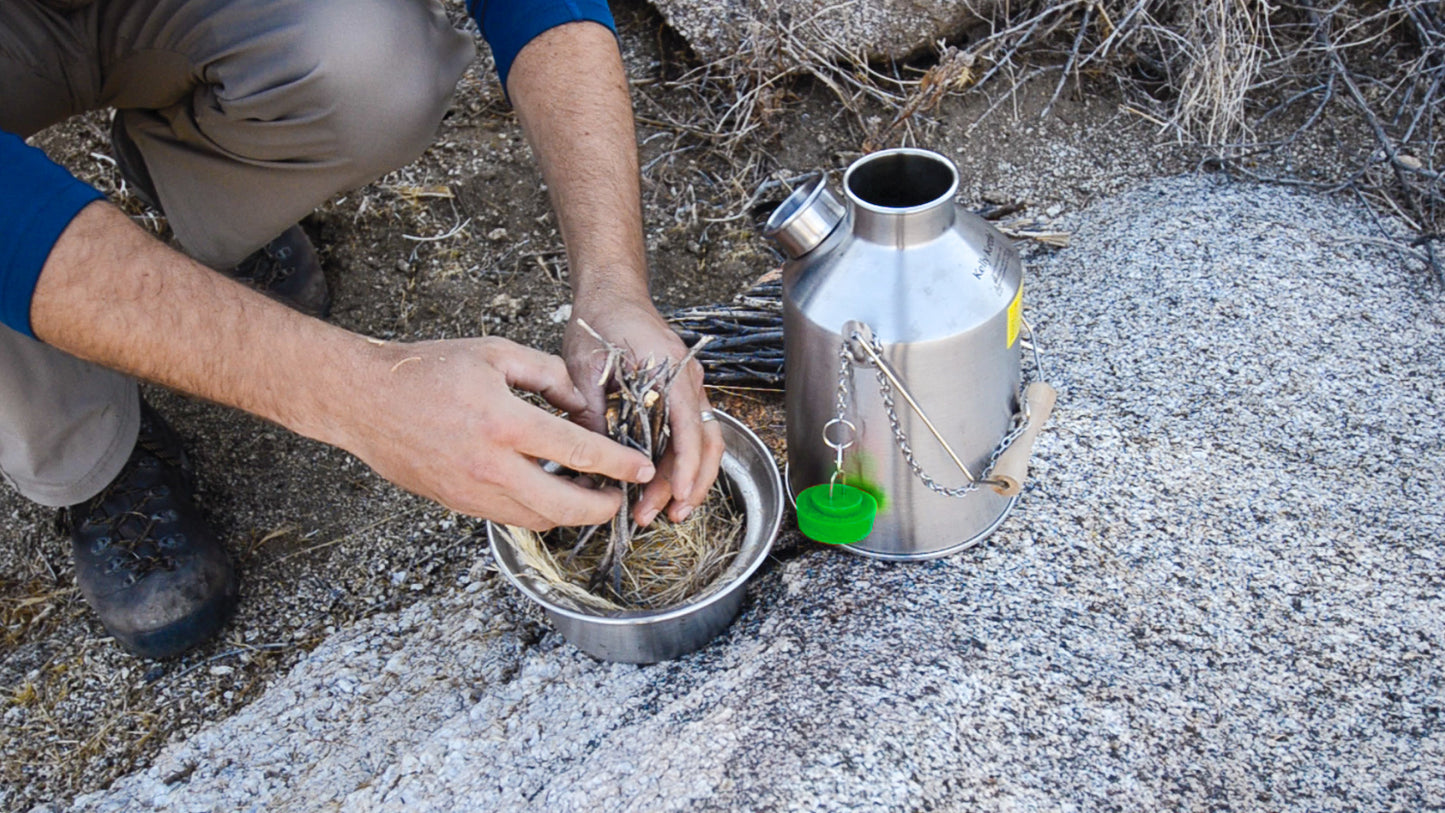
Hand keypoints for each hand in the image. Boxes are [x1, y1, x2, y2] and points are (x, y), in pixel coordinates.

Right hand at [342, 337, 656, 529]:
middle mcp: (490, 466)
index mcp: (504, 423)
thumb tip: (585, 405)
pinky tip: (548, 491)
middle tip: (620, 497)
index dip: (618, 465)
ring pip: (538, 520)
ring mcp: (471, 492)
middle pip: (564, 508)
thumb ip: (550, 376)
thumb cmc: (428, 370)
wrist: (364, 400)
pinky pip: (510, 517)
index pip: (578, 453)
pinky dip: (537, 511)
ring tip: (588, 494)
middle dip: (601, 508)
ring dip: (570, 514)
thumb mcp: (496, 354)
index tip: (641, 469)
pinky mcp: (457, 505)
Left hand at [564, 294, 724, 525]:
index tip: (676, 495)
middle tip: (659, 515)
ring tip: (664, 512)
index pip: (689, 426)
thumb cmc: (601, 320)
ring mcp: (688, 389)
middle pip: (706, 442)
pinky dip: (680, 464)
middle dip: (688, 484)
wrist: (612, 293)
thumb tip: (593, 458)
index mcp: (672, 369)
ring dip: (687, 480)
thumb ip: (593, 410)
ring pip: (703, 443)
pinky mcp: (679, 397)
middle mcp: (689, 381)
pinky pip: (689, 435)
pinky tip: (662, 487)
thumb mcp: (586, 365)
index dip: (685, 466)